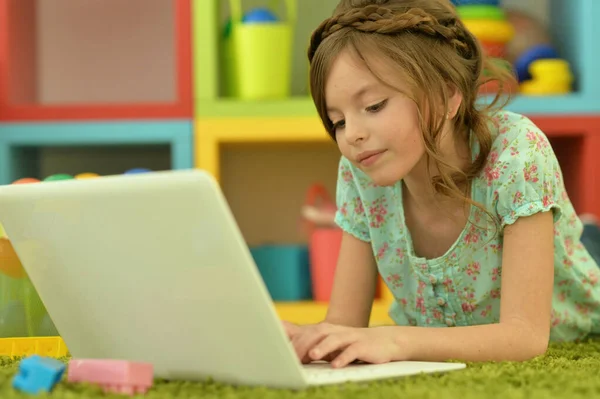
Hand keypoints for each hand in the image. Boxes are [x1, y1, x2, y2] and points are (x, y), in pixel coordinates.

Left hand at [283, 321, 406, 367]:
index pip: (307, 332)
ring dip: (322, 347)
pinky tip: (337, 365)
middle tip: (293, 359)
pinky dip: (344, 358)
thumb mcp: (330, 343)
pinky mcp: (364, 346)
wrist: (385, 341)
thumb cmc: (352, 344)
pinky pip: (353, 351)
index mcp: (327, 330)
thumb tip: (285, 341)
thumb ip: (310, 342)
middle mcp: (337, 331)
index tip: (283, 353)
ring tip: (313, 356)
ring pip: (334, 339)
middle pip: (318, 333)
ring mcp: (351, 337)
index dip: (295, 342)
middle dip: (304, 345)